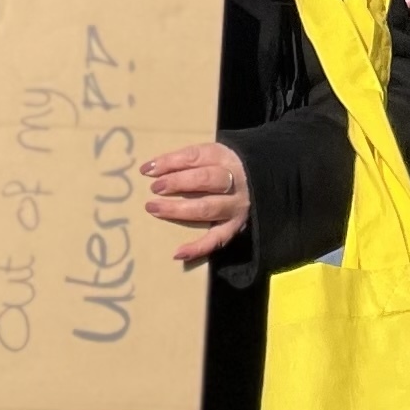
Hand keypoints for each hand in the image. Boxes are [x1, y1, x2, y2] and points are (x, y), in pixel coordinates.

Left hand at [143, 141, 249, 263]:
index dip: (170, 162)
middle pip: (204, 179)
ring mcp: (235, 206)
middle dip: (176, 183)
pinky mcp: (235, 227)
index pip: (195, 156)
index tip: (147, 170)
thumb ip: (186, 160)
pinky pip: (217, 240)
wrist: (261, 183)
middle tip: (154, 188)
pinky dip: (198, 248)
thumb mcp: (211, 156)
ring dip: (179, 210)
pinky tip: (178, 253)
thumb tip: (150, 168)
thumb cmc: (223, 168)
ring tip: (155, 209)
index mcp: (224, 157)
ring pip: (207, 208)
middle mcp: (233, 181)